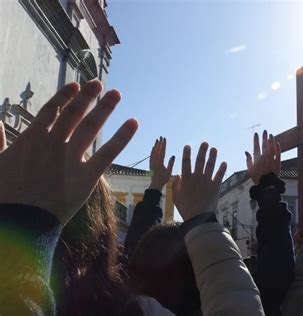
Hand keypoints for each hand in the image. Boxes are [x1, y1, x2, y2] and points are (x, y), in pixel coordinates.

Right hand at [0, 81, 137, 223]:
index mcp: (31, 138)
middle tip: (99, 83)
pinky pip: (108, 153)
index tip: (75, 86)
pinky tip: (134, 122)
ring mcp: (71, 159)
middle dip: (88, 97)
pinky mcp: (87, 177)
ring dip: (104, 108)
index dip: (65, 97)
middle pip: (74, 114)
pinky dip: (122, 137)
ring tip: (116, 93)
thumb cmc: (2, 195)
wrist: (17, 224)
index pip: (52, 110)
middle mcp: (54, 143)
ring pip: (91, 127)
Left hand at [149, 137, 174, 189]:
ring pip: (153, 152)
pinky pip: (151, 155)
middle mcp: (154, 161)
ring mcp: (152, 162)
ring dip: (155, 145)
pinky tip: (153, 147)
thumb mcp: (169, 172)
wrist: (155, 184)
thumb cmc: (163, 179)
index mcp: (160, 163)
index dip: (163, 145)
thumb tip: (173, 156)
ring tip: (157, 140)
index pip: (162, 151)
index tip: (164, 139)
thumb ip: (171, 164)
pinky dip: (152, 150)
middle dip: (159, 143)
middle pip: (157, 150)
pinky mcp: (150, 164)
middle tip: (161, 137)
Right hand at [173, 142, 226, 220]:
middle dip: (202, 151)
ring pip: (210, 165)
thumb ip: (176, 185)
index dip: (186, 154)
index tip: (188, 146)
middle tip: (205, 143)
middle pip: (199, 161)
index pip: (186, 163)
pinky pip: (219, 175)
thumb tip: (177, 175)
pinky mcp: (215, 187)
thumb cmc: (185, 208)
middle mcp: (196, 178)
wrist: (198, 218)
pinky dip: (222, 168)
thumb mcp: (176, 197)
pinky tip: (224, 162)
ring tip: (214, 149)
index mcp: (186, 180)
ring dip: (212, 156)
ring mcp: (206, 182)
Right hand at [245, 130, 280, 183]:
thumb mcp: (250, 170)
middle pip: (265, 145)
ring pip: (272, 148)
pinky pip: (278, 154)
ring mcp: (272, 159)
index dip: (256, 139)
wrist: (267, 185)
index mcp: (257, 159)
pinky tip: (277, 143)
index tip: (256, 134)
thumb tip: (246, 152)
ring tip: (271, 135)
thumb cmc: (257, 178)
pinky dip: (278, 148)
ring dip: (271, 140)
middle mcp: (265, 157)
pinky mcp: (278, 162)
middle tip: (265, 131)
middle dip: (264, 137)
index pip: (256, 146)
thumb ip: (248, 160)